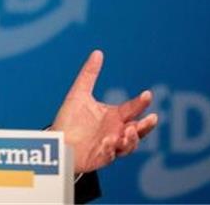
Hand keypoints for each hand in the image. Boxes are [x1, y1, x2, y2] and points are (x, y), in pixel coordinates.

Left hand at [51, 50, 157, 173]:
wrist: (58, 141)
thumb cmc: (70, 119)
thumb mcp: (79, 94)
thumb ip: (89, 75)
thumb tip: (98, 52)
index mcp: (115, 116)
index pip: (132, 108)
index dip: (141, 102)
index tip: (147, 94)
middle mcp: (117, 131)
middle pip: (138, 130)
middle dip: (146, 125)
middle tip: (152, 118)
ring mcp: (112, 146)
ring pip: (129, 145)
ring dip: (132, 139)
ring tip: (128, 131)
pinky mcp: (102, 158)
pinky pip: (110, 155)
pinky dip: (111, 149)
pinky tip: (108, 142)